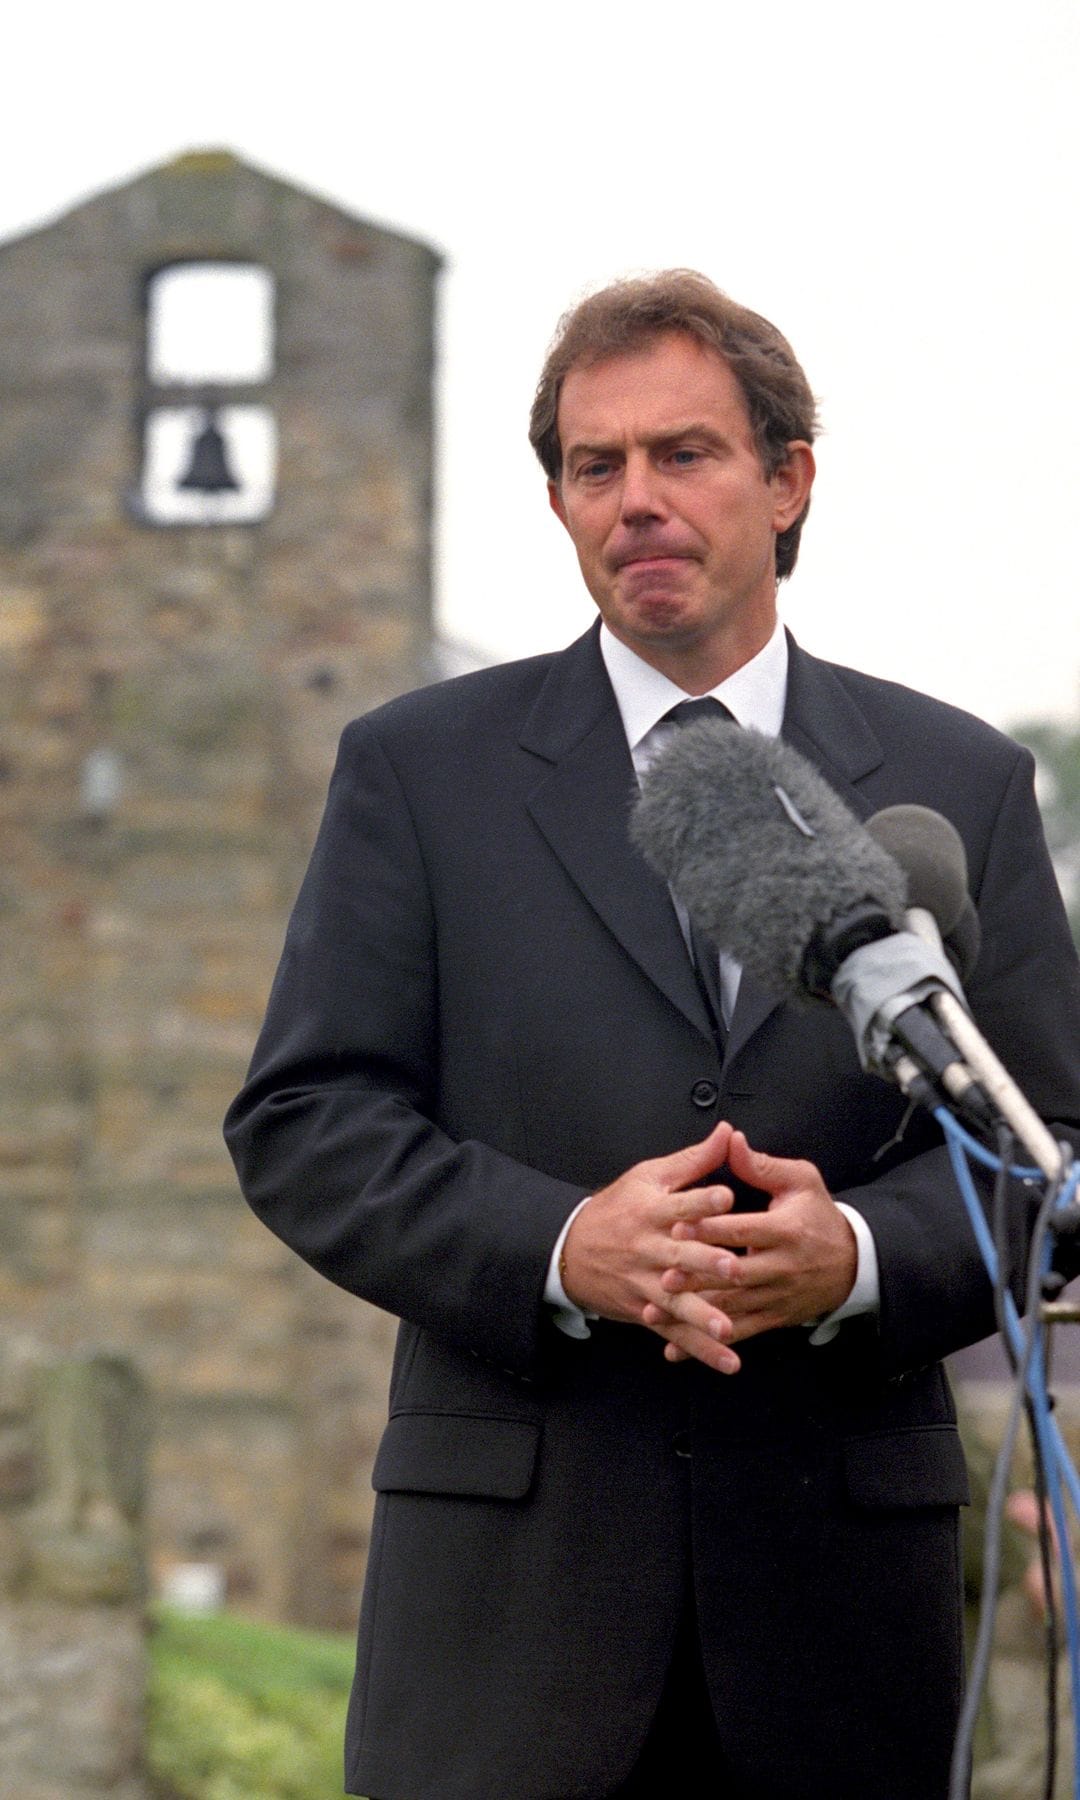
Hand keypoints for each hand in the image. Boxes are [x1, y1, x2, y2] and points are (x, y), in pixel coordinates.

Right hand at [561, 1120, 741, 1373]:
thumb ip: (693, 1159)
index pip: (680, 1204)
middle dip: (705, 1263)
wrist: (569, 1250)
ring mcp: (646, 1283)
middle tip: (733, 1268)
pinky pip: (674, 1332)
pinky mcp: (646, 1310)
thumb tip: (729, 1132)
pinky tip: (728, 1361)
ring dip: (702, 1316)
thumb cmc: (617, 1208)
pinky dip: (699, 1349)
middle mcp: (649, 1248)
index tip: (725, 1196)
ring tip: (727, 1328)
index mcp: (653, 1211)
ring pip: (676, 1301)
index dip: (701, 1200)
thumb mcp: (649, 1177)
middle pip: (679, 1256)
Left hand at [642, 1129, 856, 1356]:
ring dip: (694, 1311)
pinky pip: (738, 1331)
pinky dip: (707, 1342)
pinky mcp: (773, 1317)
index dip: (712, 1229)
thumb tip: (731, 1140)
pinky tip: (676, 1347)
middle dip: (698, 1276)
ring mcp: (777, 1296)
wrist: (853, 1263)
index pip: (745, 1229)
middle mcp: (781, 1267)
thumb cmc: (819, 1215)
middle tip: (663, 1275)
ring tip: (657, 1310)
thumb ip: (761, 1165)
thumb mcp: (801, 1181)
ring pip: (732, 1307)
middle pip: (735, 1274)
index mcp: (786, 1230)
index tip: (680, 1225)